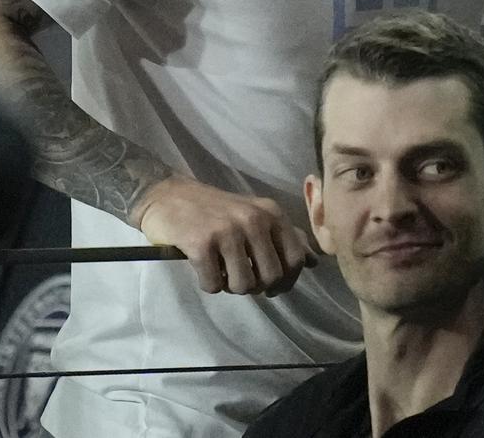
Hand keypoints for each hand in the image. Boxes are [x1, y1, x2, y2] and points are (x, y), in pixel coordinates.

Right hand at [132, 176, 316, 295]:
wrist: (169, 196)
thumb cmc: (216, 210)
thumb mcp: (257, 215)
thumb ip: (286, 238)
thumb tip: (314, 262)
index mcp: (272, 213)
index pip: (295, 260)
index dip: (286, 281)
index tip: (270, 286)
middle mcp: (254, 219)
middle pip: (271, 277)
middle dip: (255, 286)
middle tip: (239, 276)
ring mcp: (227, 230)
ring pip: (243, 285)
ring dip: (230, 286)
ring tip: (221, 270)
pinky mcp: (201, 243)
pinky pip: (213, 284)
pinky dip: (208, 283)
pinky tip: (203, 267)